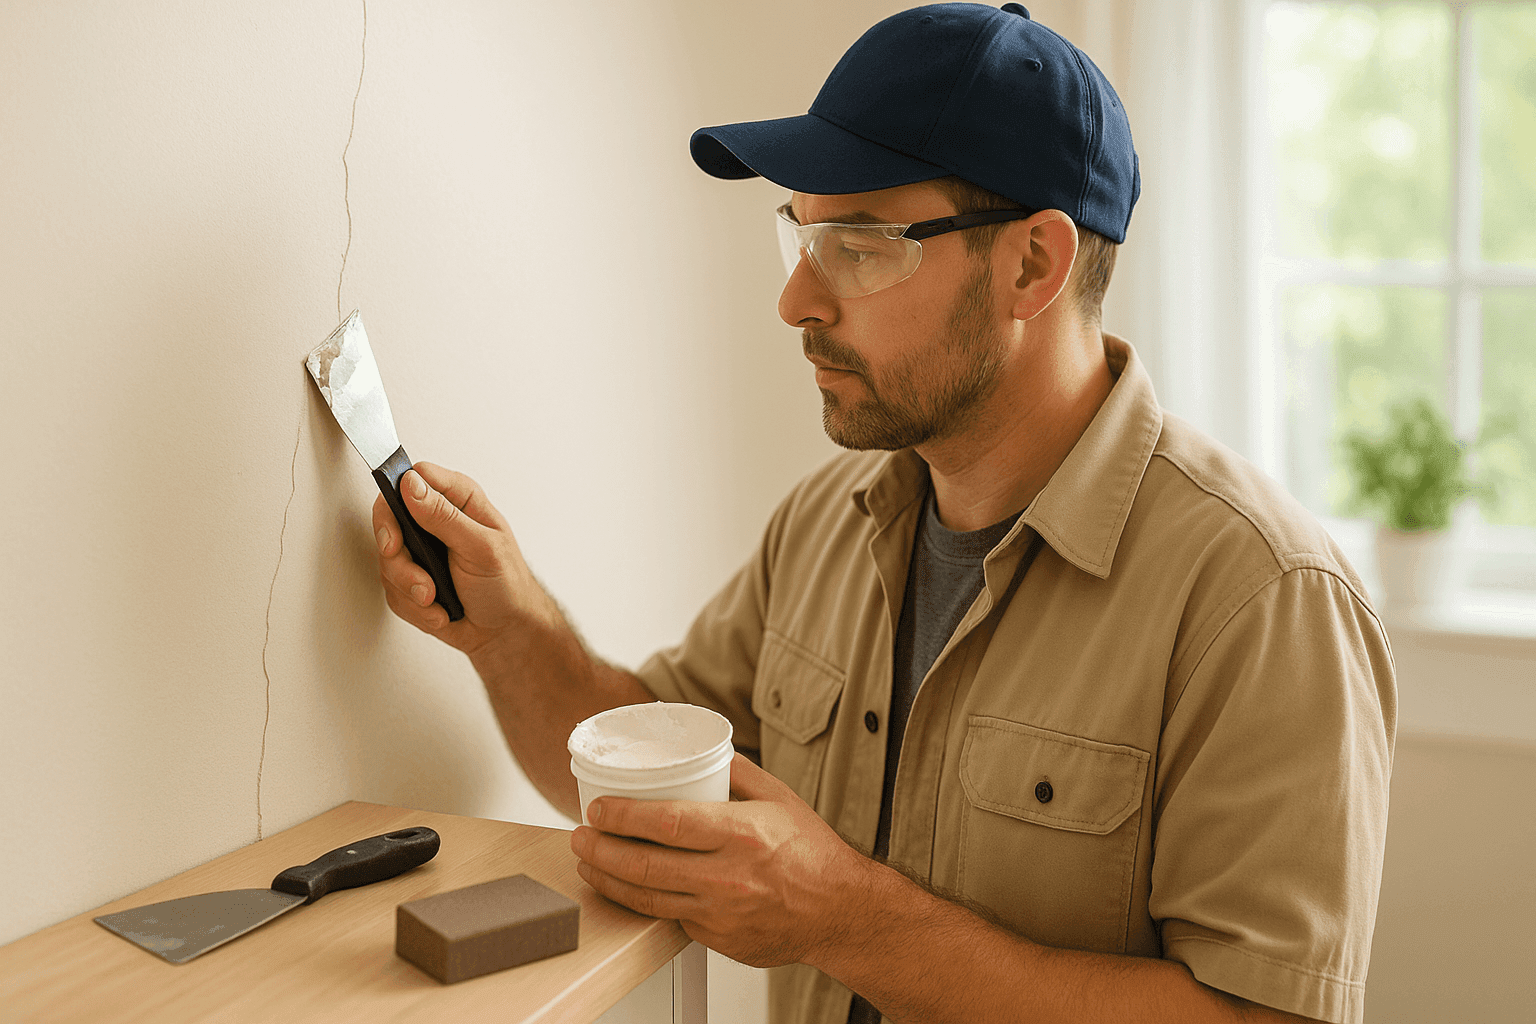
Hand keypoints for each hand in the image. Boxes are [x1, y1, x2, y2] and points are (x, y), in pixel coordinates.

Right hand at [372, 462, 558, 656]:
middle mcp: (435, 519)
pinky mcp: (410, 578)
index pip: (412, 478)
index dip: (396, 499)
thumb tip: (410, 485)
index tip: (397, 535)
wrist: (504, 630)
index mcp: (458, 499)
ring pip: (387, 560)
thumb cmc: (506, 584)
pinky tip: (438, 610)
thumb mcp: (481, 547)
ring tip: (435, 599)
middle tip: (418, 578)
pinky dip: (414, 607)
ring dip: (410, 588)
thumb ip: (445, 516)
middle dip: (397, 557)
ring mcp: (420, 550)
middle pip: (389, 519)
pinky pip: (392, 589)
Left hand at [569, 753, 869, 968]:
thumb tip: (705, 751)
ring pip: (647, 898)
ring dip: (608, 879)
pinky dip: (642, 902)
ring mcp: (720, 913)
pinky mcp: (717, 939)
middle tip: (580, 836)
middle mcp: (727, 876)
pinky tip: (627, 887)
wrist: (840, 911)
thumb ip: (739, 772)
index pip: (666, 823)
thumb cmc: (812, 853)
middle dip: (600, 849)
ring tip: (588, 863)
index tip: (597, 808)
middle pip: (644, 864)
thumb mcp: (780, 798)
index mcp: (741, 833)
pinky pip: (669, 918)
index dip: (622, 815)